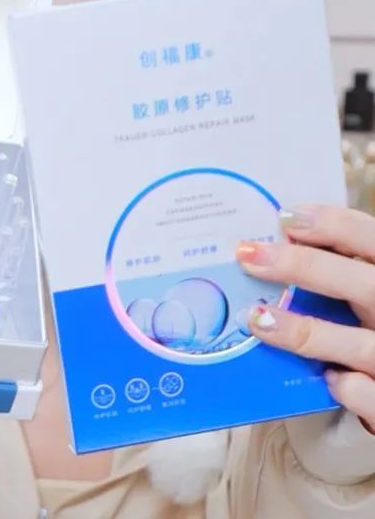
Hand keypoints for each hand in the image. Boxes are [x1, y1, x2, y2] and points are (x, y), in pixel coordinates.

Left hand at [236, 205, 374, 431]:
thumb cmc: (374, 326)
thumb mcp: (366, 291)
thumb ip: (342, 272)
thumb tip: (280, 243)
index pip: (373, 239)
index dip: (334, 223)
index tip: (285, 218)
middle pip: (363, 283)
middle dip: (303, 266)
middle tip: (249, 256)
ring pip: (358, 344)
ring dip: (304, 331)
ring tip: (256, 319)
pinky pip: (365, 393)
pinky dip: (344, 386)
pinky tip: (326, 377)